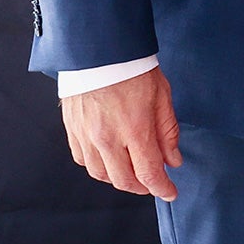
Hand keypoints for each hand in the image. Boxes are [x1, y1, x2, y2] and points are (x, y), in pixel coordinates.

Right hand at [61, 65, 181, 199]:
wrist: (100, 50)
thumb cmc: (134, 69)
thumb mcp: (162, 96)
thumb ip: (168, 131)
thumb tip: (172, 160)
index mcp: (134, 129)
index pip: (149, 172)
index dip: (162, 188)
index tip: (171, 193)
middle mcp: (107, 138)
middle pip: (123, 180)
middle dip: (142, 187)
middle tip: (154, 183)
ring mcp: (86, 136)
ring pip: (101, 175)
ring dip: (119, 180)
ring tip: (134, 173)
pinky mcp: (71, 131)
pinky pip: (83, 161)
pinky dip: (99, 167)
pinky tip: (110, 161)